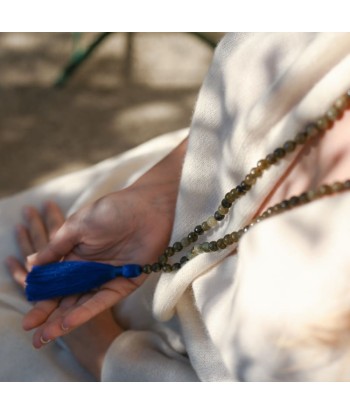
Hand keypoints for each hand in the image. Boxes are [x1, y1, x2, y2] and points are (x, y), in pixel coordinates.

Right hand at [6, 202, 122, 378]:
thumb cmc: (112, 210)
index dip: (41, 299)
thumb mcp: (77, 226)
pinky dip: (86, 311)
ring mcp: (107, 278)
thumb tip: (30, 264)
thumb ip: (56, 247)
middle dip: (49, 316)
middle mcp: (90, 270)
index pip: (55, 282)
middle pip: (67, 297)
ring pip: (82, 303)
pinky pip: (103, 300)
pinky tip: (69, 322)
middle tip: (33, 335)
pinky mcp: (125, 283)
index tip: (28, 318)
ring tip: (45, 336)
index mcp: (76, 255)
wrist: (148, 208)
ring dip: (64, 320)